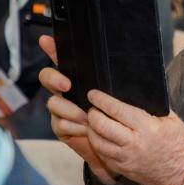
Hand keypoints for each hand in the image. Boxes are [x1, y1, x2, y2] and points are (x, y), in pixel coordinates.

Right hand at [38, 35, 118, 184]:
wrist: (118, 144)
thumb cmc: (119, 115)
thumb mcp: (122, 95)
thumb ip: (120, 81)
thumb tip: (136, 62)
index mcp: (79, 78)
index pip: (63, 58)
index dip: (52, 47)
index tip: (47, 40)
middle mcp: (65, 91)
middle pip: (47, 77)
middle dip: (54, 79)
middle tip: (67, 85)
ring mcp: (61, 108)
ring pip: (53, 103)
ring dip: (69, 110)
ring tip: (86, 117)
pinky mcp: (61, 127)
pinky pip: (59, 123)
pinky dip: (72, 126)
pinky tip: (84, 129)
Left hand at [86, 89, 183, 184]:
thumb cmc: (180, 142)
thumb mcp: (170, 118)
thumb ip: (150, 107)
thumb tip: (131, 96)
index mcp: (146, 127)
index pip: (115, 109)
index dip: (100, 100)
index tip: (93, 94)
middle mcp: (133, 143)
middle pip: (100, 125)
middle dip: (92, 114)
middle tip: (93, 108)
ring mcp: (126, 158)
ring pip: (97, 142)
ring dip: (91, 130)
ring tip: (93, 123)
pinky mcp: (124, 169)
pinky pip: (103, 156)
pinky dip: (98, 145)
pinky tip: (100, 139)